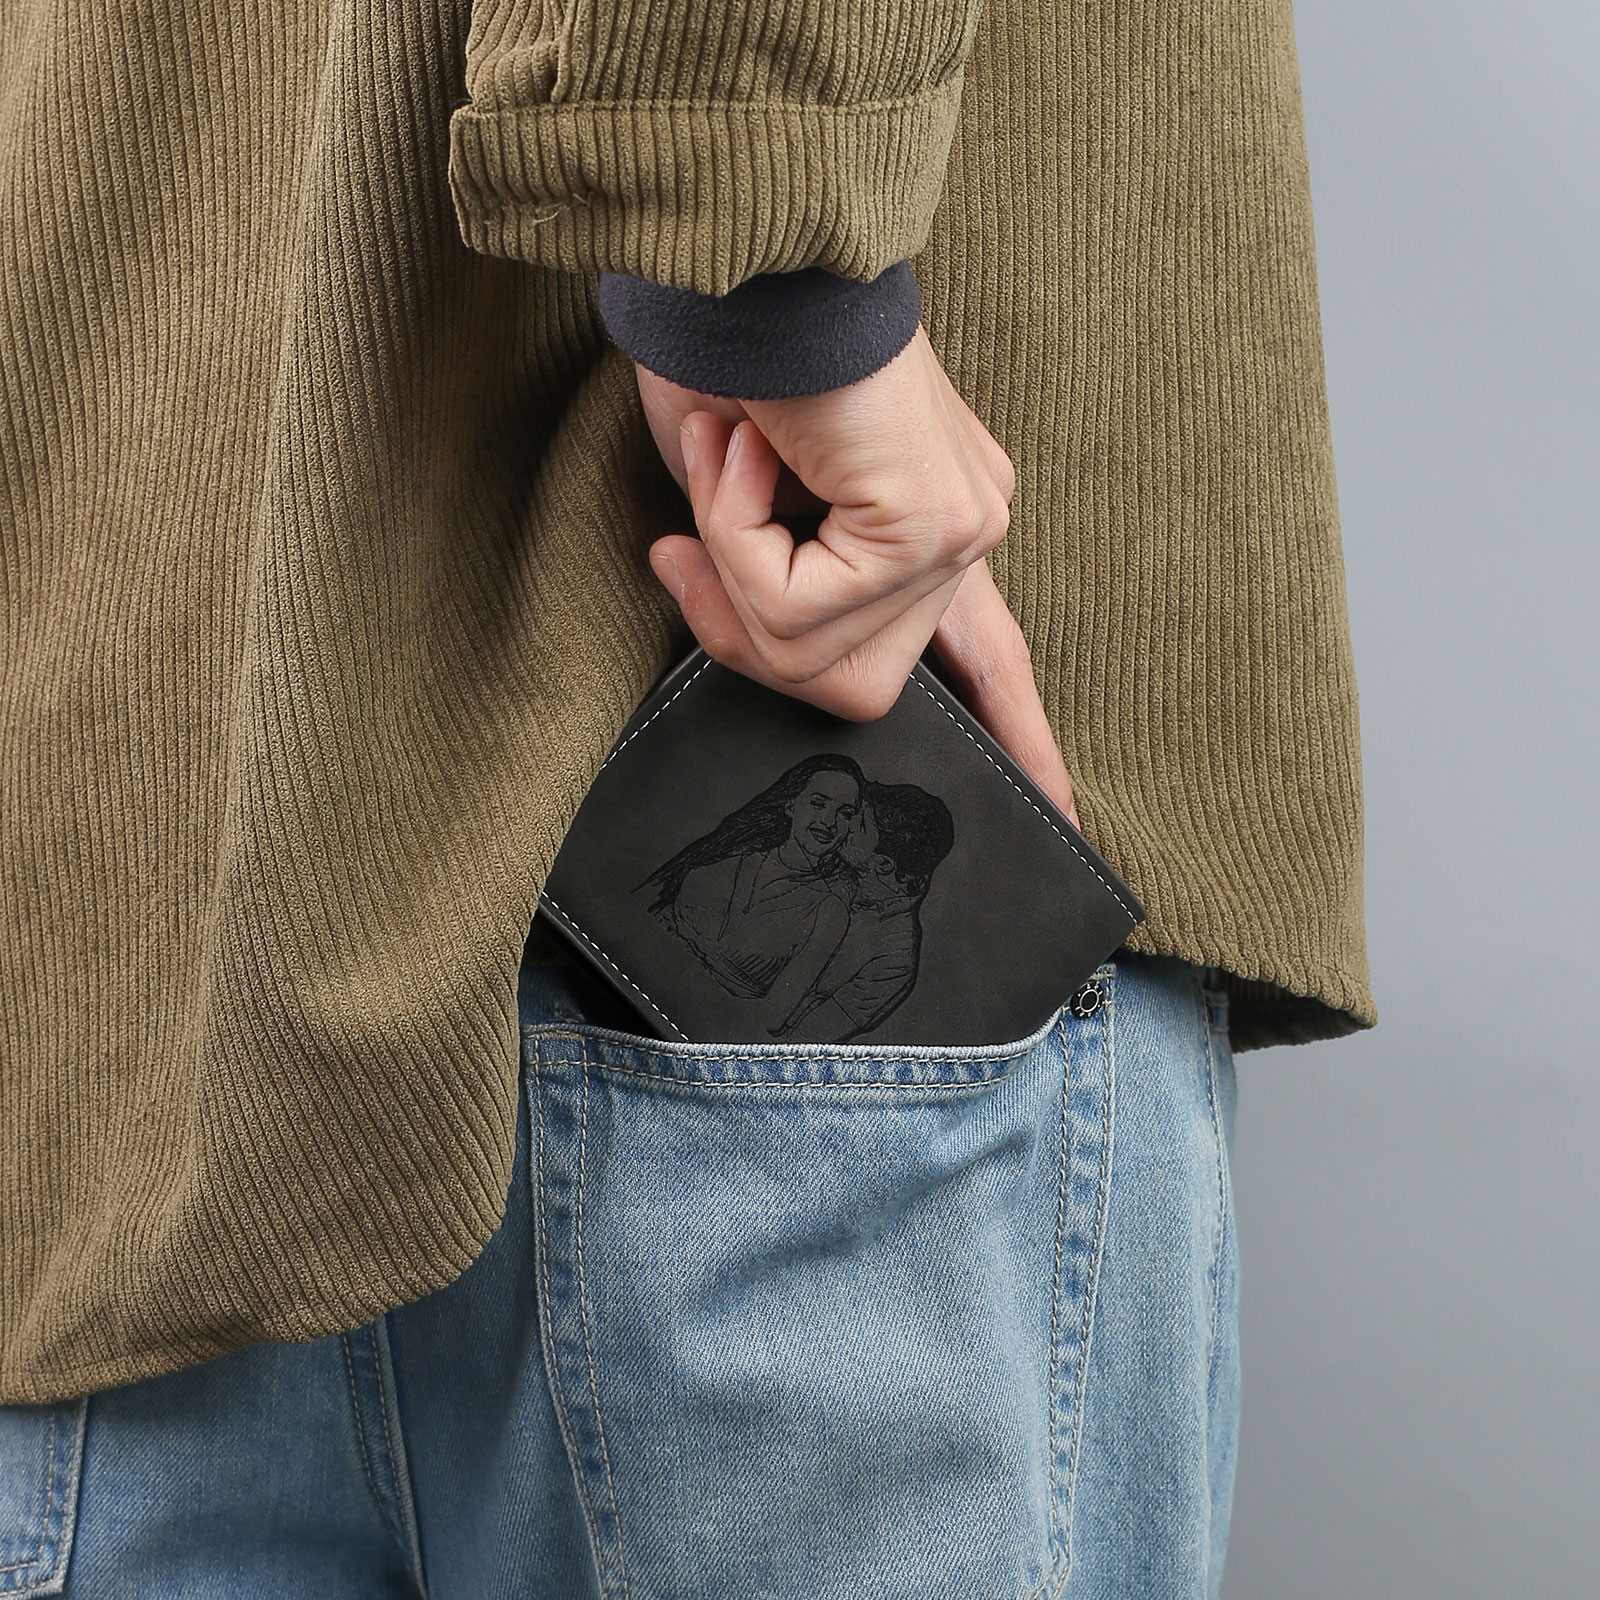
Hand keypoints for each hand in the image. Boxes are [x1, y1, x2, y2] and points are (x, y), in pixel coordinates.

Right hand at [632, 330, 1078, 826]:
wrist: (747, 249)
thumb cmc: (734, 349)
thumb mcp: (739, 495)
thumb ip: (765, 578)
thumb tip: (733, 627)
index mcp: (938, 522)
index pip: (994, 656)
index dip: (1018, 737)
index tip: (1063, 814)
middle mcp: (966, 529)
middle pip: (858, 689)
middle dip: (745, 634)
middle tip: (691, 540)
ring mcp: (959, 527)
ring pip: (817, 660)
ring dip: (731, 568)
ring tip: (729, 458)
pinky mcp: (931, 520)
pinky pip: (798, 606)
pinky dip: (735, 534)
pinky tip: (750, 447)